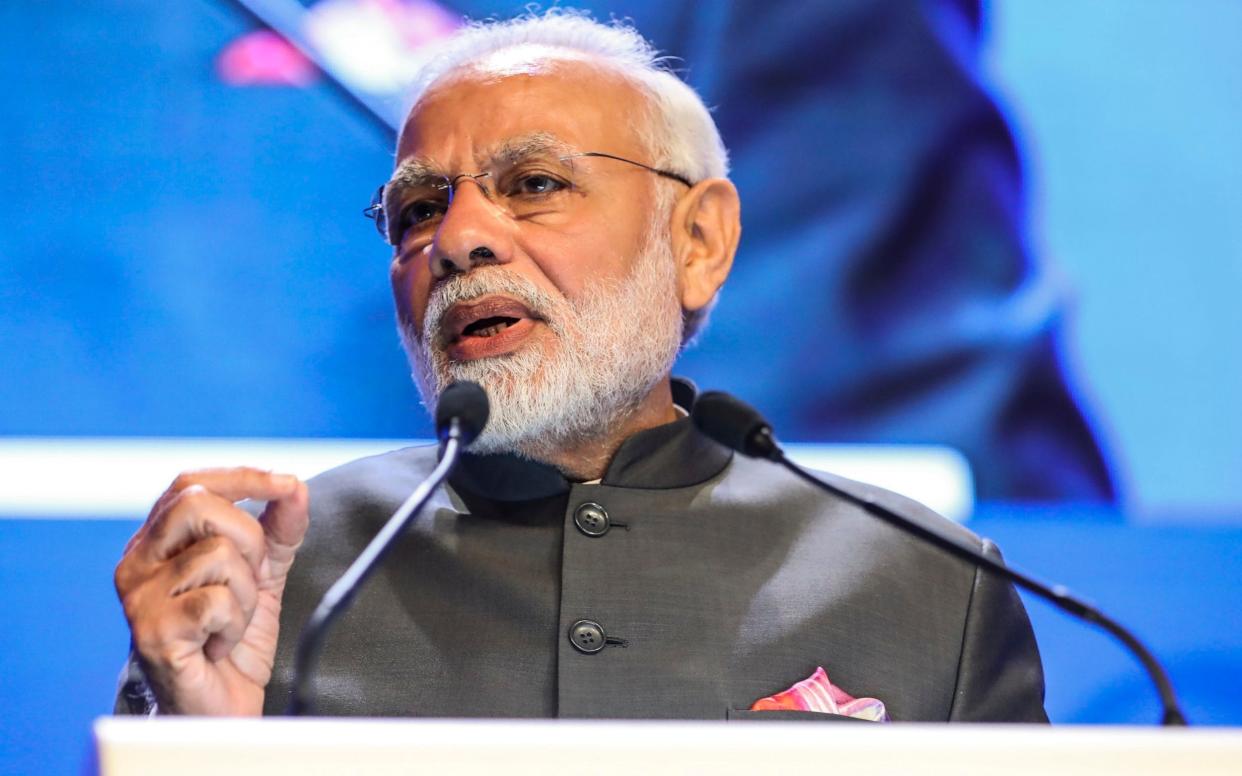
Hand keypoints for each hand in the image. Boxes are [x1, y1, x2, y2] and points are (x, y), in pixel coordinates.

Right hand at [114, 467, 308, 714]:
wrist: (219, 706)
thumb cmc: (230, 636)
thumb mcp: (262, 573)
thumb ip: (279, 528)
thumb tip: (296, 486)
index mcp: (156, 541)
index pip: (189, 483)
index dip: (241, 477)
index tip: (287, 483)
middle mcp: (137, 563)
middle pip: (198, 505)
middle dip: (248, 538)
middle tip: (253, 579)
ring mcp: (138, 597)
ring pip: (217, 554)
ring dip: (246, 593)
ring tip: (231, 622)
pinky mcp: (151, 631)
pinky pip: (217, 601)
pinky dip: (235, 623)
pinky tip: (218, 644)